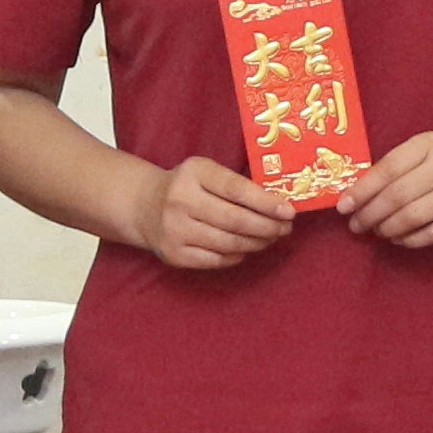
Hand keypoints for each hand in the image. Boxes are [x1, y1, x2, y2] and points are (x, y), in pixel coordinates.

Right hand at [134, 152, 293, 272]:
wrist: (143, 205)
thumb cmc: (187, 186)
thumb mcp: (206, 172)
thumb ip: (237, 184)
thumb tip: (279, 206)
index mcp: (194, 173)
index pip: (236, 189)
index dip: (266, 203)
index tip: (289, 211)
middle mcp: (181, 200)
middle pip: (235, 220)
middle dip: (267, 227)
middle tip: (285, 229)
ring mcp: (175, 229)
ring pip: (228, 243)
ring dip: (256, 243)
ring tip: (269, 238)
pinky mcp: (174, 254)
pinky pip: (216, 260)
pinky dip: (237, 255)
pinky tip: (245, 249)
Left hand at [338, 128, 432, 248]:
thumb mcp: (427, 152)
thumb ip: (397, 166)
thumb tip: (356, 192)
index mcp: (430, 144)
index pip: (388, 168)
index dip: (362, 189)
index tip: (343, 205)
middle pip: (397, 195)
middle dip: (370, 213)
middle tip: (356, 224)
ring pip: (412, 216)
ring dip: (387, 228)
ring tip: (376, 230)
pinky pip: (430, 234)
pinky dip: (408, 239)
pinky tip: (398, 237)